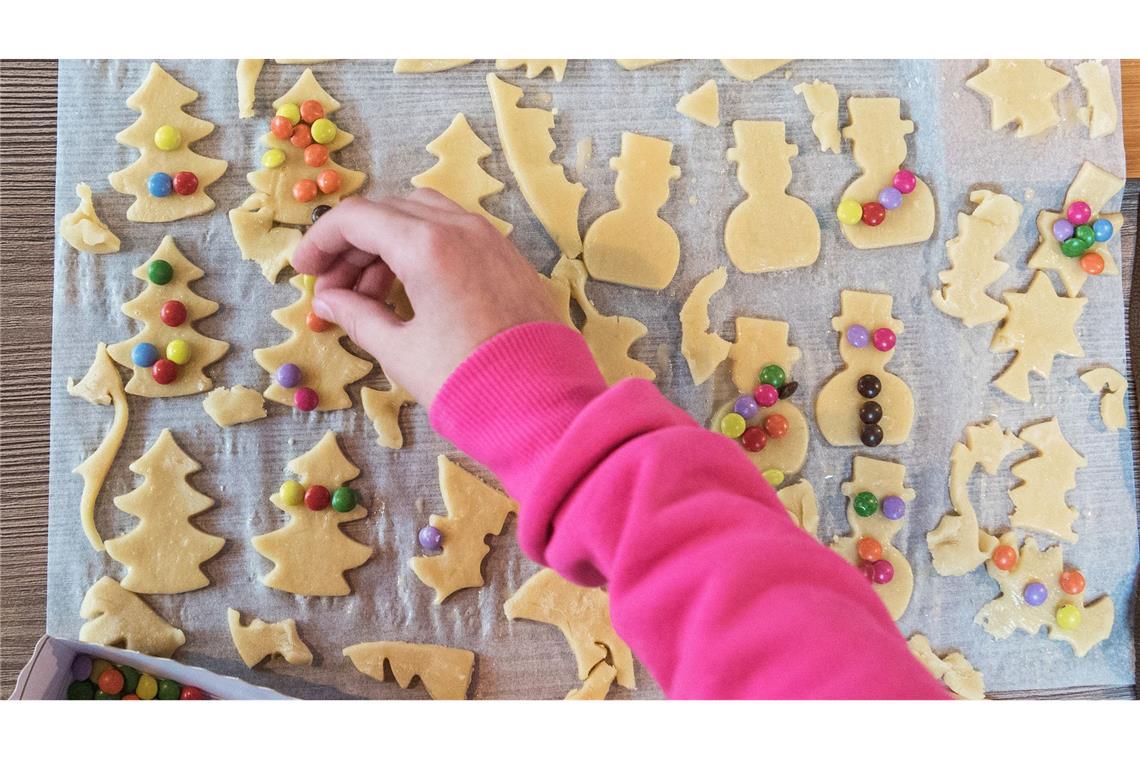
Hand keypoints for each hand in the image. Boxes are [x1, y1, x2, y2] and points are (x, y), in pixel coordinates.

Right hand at [291, 190, 560, 407]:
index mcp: (427, 245)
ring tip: (367, 296)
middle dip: (352, 245)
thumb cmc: (467, 381)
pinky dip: (421, 250)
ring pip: (422, 217)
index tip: (303, 271)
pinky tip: (408, 291)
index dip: (320, 241)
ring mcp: (490, 239)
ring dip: (386, 246)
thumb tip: (328, 300)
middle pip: (388, 212)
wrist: (543, 406)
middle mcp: (460, 228)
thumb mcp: (400, 351)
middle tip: (332, 289)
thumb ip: (357, 316)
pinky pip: (454, 234)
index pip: (356, 219)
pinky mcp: (508, 258)